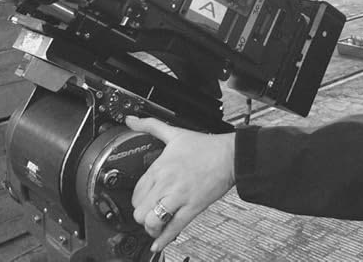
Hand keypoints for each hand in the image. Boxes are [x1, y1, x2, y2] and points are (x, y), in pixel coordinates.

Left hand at [125, 116, 235, 252]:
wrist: (230, 155)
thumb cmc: (206, 146)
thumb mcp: (174, 132)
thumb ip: (150, 125)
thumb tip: (131, 120)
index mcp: (160, 167)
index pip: (136, 191)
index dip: (136, 199)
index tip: (142, 201)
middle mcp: (166, 183)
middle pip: (139, 210)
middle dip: (142, 215)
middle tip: (148, 213)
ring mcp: (179, 197)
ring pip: (152, 221)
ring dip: (151, 227)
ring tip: (155, 224)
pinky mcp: (193, 208)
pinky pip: (174, 228)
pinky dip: (163, 239)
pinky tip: (159, 243)